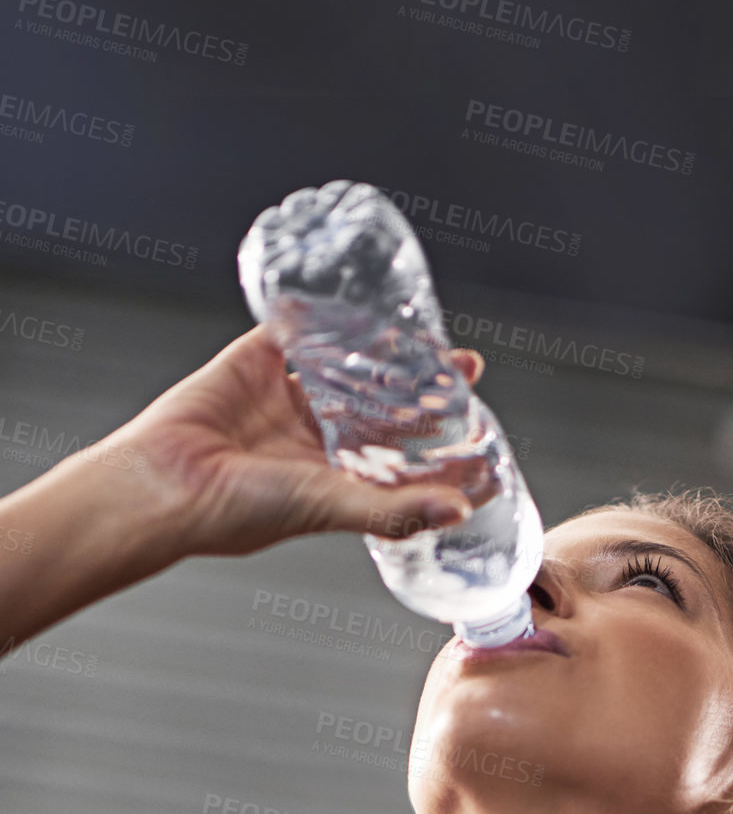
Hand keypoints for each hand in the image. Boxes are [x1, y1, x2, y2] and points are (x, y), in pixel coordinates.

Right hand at [107, 324, 495, 560]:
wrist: (168, 482)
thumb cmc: (241, 510)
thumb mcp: (329, 506)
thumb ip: (394, 509)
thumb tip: (459, 512)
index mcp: (336, 478)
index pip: (402, 463)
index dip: (441, 451)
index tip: (483, 437)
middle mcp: (315, 438)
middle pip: (382, 410)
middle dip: (423, 394)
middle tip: (465, 372)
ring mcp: (287, 396)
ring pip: (347, 368)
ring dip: (386, 354)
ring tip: (430, 341)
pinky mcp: (257, 358)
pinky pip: (297, 328)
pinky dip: (323, 313)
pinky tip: (360, 301)